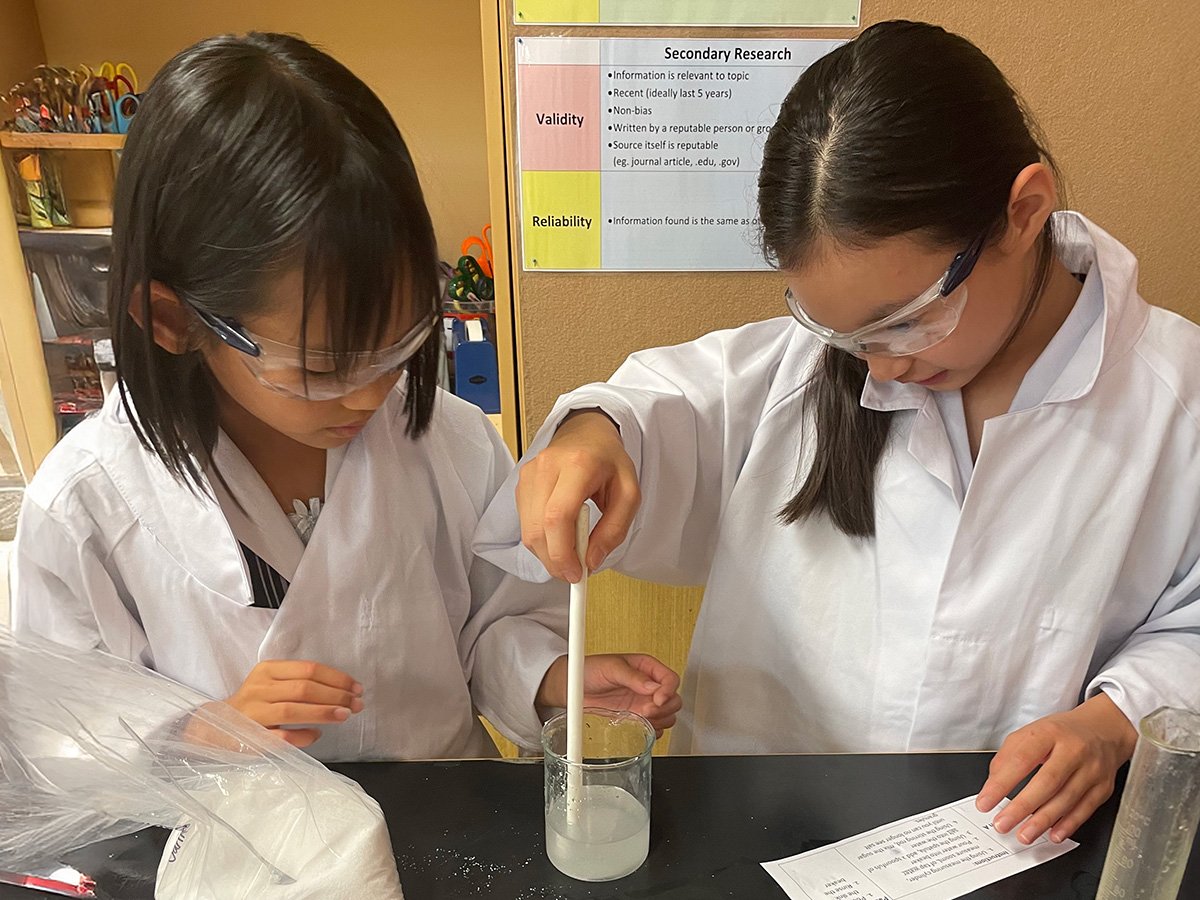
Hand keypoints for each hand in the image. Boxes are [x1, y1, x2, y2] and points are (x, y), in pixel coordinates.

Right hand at [227, 659, 364, 748]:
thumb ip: (300, 682)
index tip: (356, 687)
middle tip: (357, 704)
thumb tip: (343, 692)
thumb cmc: (255, 704)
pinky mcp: (250, 737)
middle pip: (304, 688)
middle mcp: (259, 688)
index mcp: (267, 670)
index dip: (336, 678)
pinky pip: (281, 737)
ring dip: (323, 713)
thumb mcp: (272, 683)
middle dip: (336, 696)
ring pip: (293, 709)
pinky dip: (302, 736)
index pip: (308, 669)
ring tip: (345, 715)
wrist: (214, 727)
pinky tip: (317, 735)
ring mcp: (253, 713)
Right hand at [517, 410, 638, 581]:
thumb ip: (614, 530)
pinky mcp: (521, 483)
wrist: (586, 432)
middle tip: (574, 572)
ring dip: (547, 553)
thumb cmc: (609, 461)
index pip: (558, 516)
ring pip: (527, 530)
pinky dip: (541, 539)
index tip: (576, 574)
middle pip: (538, 529)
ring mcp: (529, 474)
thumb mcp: (629, 494)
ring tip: (570, 551)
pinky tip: (559, 535)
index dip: (563, 552)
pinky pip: (525, 523)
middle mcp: (547, 467)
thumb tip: (591, 561)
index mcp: (578, 466)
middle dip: (554, 560)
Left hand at [537, 653, 682, 736]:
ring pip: (667, 716)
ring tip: (641, 717)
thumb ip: (632, 676)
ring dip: (659, 720)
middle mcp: (648, 686)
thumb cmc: (590, 670)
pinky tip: (639, 727)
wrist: (573, 686)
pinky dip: (651, 731)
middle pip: (674, 700)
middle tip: (646, 710)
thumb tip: (652, 685)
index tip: (657, 699)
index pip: (670, 679)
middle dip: (664, 708)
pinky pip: (655, 728)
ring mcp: (643, 703)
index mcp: (646, 668)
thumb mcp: (611, 667)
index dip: (668, 690)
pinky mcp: (636, 718)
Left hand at [976, 692, 1136, 843]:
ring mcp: (1092, 769)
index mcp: (1049, 732)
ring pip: (1066, 799)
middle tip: (1003, 823)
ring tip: (1024, 834)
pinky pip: (1085, 809)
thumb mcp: (1030, 733)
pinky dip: (1068, 825)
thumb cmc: (1060, 734)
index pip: (1022, 759)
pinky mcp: (1103, 787)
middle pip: (1047, 782)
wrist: (1103, 729)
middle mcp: (1073, 750)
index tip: (985, 802)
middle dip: (1022, 807)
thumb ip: (1008, 757)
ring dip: (1043, 821)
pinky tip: (1053, 834)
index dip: (1002, 783)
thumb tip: (993, 786)